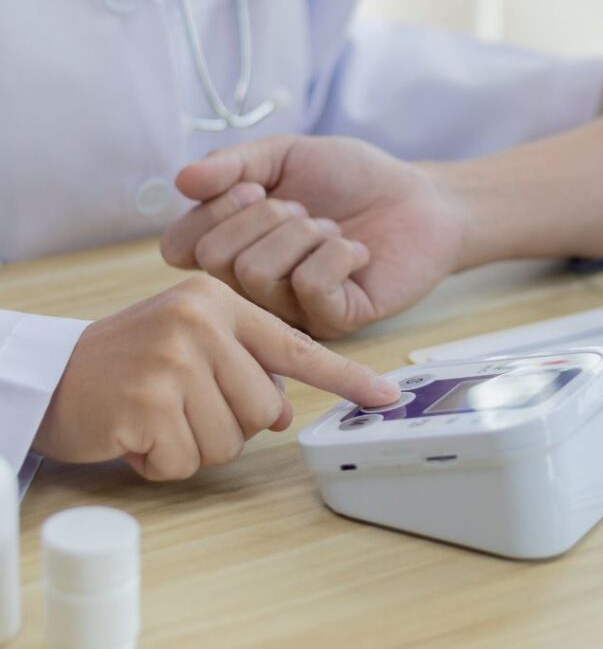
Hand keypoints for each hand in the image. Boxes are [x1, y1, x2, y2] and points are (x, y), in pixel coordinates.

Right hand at [32, 276, 399, 479]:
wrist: (54, 375)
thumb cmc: (132, 361)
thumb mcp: (194, 344)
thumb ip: (246, 366)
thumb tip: (283, 411)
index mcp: (220, 302)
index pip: (297, 347)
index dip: (346, 377)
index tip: (386, 397)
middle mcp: (201, 322)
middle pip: (263, 409)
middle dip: (228, 423)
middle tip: (183, 405)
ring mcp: (173, 360)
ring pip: (230, 440)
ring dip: (193, 444)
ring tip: (158, 416)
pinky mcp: (147, 402)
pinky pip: (187, 461)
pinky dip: (162, 462)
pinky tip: (137, 434)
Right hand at [161, 137, 464, 337]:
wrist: (419, 198)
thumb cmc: (351, 178)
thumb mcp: (286, 155)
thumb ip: (234, 162)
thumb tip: (182, 179)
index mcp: (232, 247)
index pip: (178, 247)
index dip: (213, 211)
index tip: (256, 186)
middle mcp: (251, 288)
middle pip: (215, 259)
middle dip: (265, 216)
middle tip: (304, 210)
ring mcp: (290, 311)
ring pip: (256, 273)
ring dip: (304, 232)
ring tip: (332, 230)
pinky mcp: (332, 322)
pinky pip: (309, 287)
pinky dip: (337, 254)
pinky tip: (357, 253)